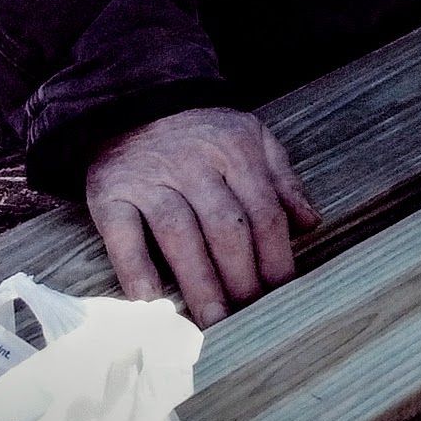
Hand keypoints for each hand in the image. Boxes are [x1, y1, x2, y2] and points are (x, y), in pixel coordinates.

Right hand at [86, 106, 319, 326]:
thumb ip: (281, 178)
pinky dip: (136, 271)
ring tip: (213, 322)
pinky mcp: (110, 191)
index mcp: (235, 148)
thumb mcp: (249, 136)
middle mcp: (193, 162)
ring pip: (179, 234)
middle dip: (241, 279)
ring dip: (198, 283)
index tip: (282, 296)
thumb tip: (310, 223)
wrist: (134, 97)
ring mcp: (150, 176)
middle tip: (250, 319)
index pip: (264, 212)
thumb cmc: (201, 131)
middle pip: (225, 228)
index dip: (276, 259)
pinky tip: (151, 303)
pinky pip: (123, 235)